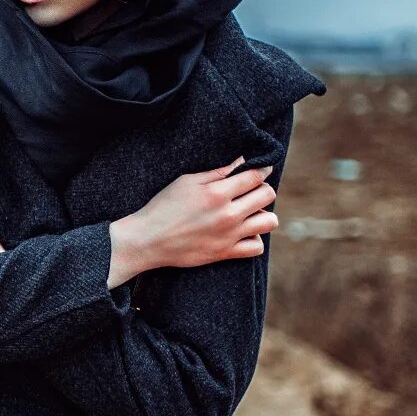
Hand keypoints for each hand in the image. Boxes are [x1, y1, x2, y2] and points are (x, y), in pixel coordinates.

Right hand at [111, 155, 277, 276]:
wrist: (147, 240)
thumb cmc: (163, 207)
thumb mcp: (186, 182)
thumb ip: (216, 172)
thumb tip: (242, 162)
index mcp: (217, 193)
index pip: (255, 176)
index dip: (263, 168)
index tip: (262, 168)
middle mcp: (228, 214)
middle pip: (267, 195)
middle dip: (262, 189)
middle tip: (250, 190)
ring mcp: (229, 235)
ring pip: (269, 221)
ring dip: (262, 213)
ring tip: (249, 212)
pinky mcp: (225, 253)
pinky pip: (257, 247)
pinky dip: (254, 239)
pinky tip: (243, 232)